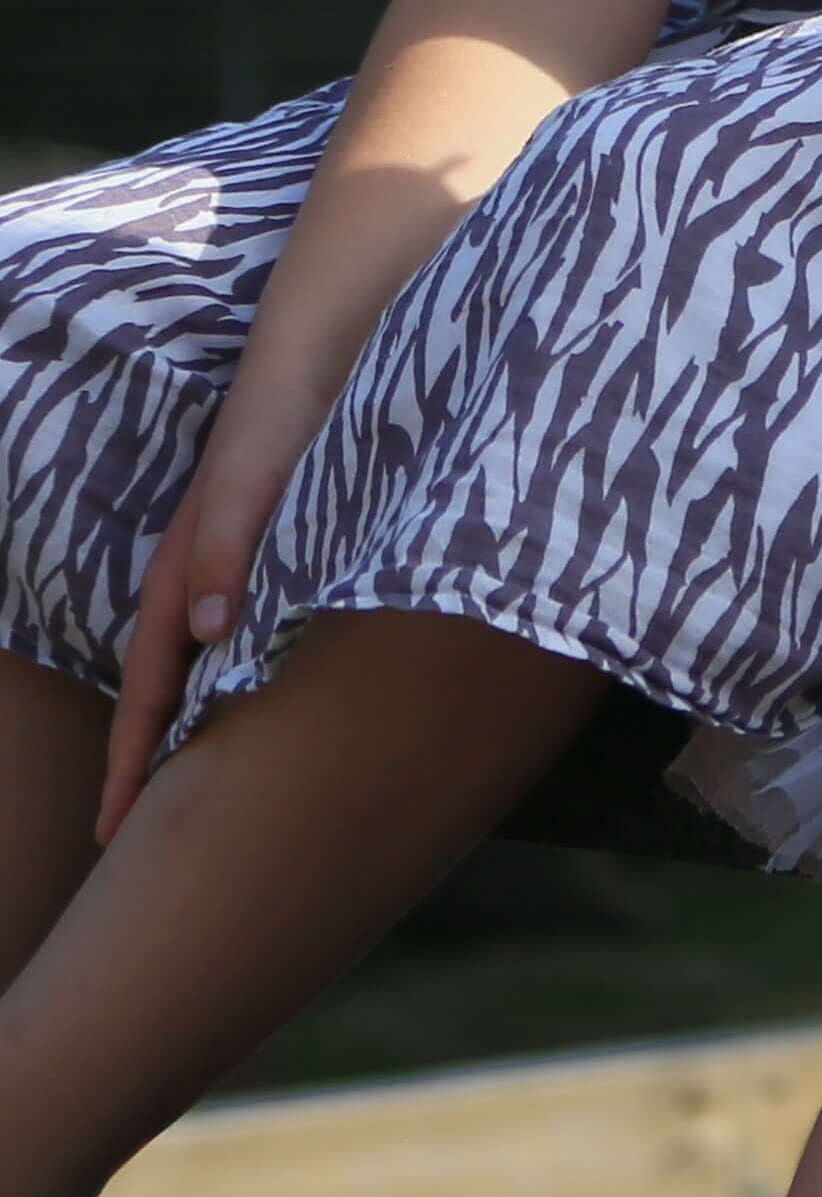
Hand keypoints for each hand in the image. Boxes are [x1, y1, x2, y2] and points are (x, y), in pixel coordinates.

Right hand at [102, 394, 315, 841]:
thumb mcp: (252, 480)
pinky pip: (250, 638)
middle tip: (138, 844)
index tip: (116, 833)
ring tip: (193, 798)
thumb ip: (231, 548)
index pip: (150, 690)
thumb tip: (207, 634)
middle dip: (148, 766)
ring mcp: (240, 571)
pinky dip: (240, 686)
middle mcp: (205, 583)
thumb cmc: (286, 416)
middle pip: (165, 693)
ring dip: (192, 732)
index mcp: (187, 578)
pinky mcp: (280, 554)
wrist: (331, 353)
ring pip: (204, 671)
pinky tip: (262, 711)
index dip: (134, 762)